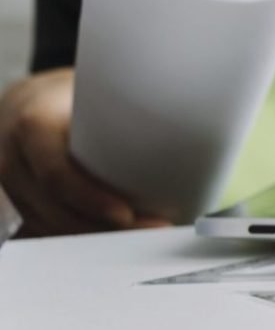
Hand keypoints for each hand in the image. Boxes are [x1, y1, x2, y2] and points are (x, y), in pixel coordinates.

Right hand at [0, 69, 165, 235]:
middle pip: (55, 210)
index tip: (126, 214)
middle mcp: (13, 159)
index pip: (56, 174)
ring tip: (142, 236)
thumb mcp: (89, 88)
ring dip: (94, 239)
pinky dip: (78, 238)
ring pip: (49, 227)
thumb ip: (125, 103)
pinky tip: (111, 240)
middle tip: (153, 229)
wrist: (26, 102)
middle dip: (103, 228)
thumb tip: (200, 112)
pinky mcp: (15, 205)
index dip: (90, 199)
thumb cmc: (69, 96)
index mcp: (32, 127)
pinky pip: (43, 231)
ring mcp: (8, 187)